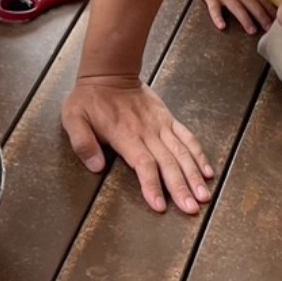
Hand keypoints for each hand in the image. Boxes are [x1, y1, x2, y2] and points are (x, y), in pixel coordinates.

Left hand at [62, 74, 212, 214]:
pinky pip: (187, 137)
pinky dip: (199, 154)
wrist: (110, 72)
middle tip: (191, 208)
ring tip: (204, 195)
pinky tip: (208, 171)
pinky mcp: (168, 119)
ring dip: (194, 175)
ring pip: (182, 152)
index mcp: (124, 135)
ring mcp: (160, 125)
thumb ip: (83, 143)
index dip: (152, 186)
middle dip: (181, 187)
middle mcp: (147, 132)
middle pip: (168, 163)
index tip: (160, 205)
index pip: (143, 164)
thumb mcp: (73, 119)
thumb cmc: (90, 98)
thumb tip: (96, 167)